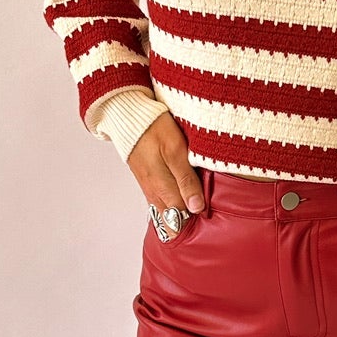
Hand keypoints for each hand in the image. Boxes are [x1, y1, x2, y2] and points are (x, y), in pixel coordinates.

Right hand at [126, 114, 203, 235]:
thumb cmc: (153, 129)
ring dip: (180, 211)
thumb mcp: (175, 151)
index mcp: (162, 187)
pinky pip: (160, 200)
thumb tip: (196, 208)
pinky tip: (179, 198)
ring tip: (193, 204)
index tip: (209, 209)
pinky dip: (171, 202)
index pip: (183, 215)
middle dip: (189, 217)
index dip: (198, 214)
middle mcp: (154, 192)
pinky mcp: (147, 181)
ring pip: (167, 210)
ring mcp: (149, 188)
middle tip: (203, 210)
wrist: (128, 118)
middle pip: (174, 217)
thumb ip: (186, 180)